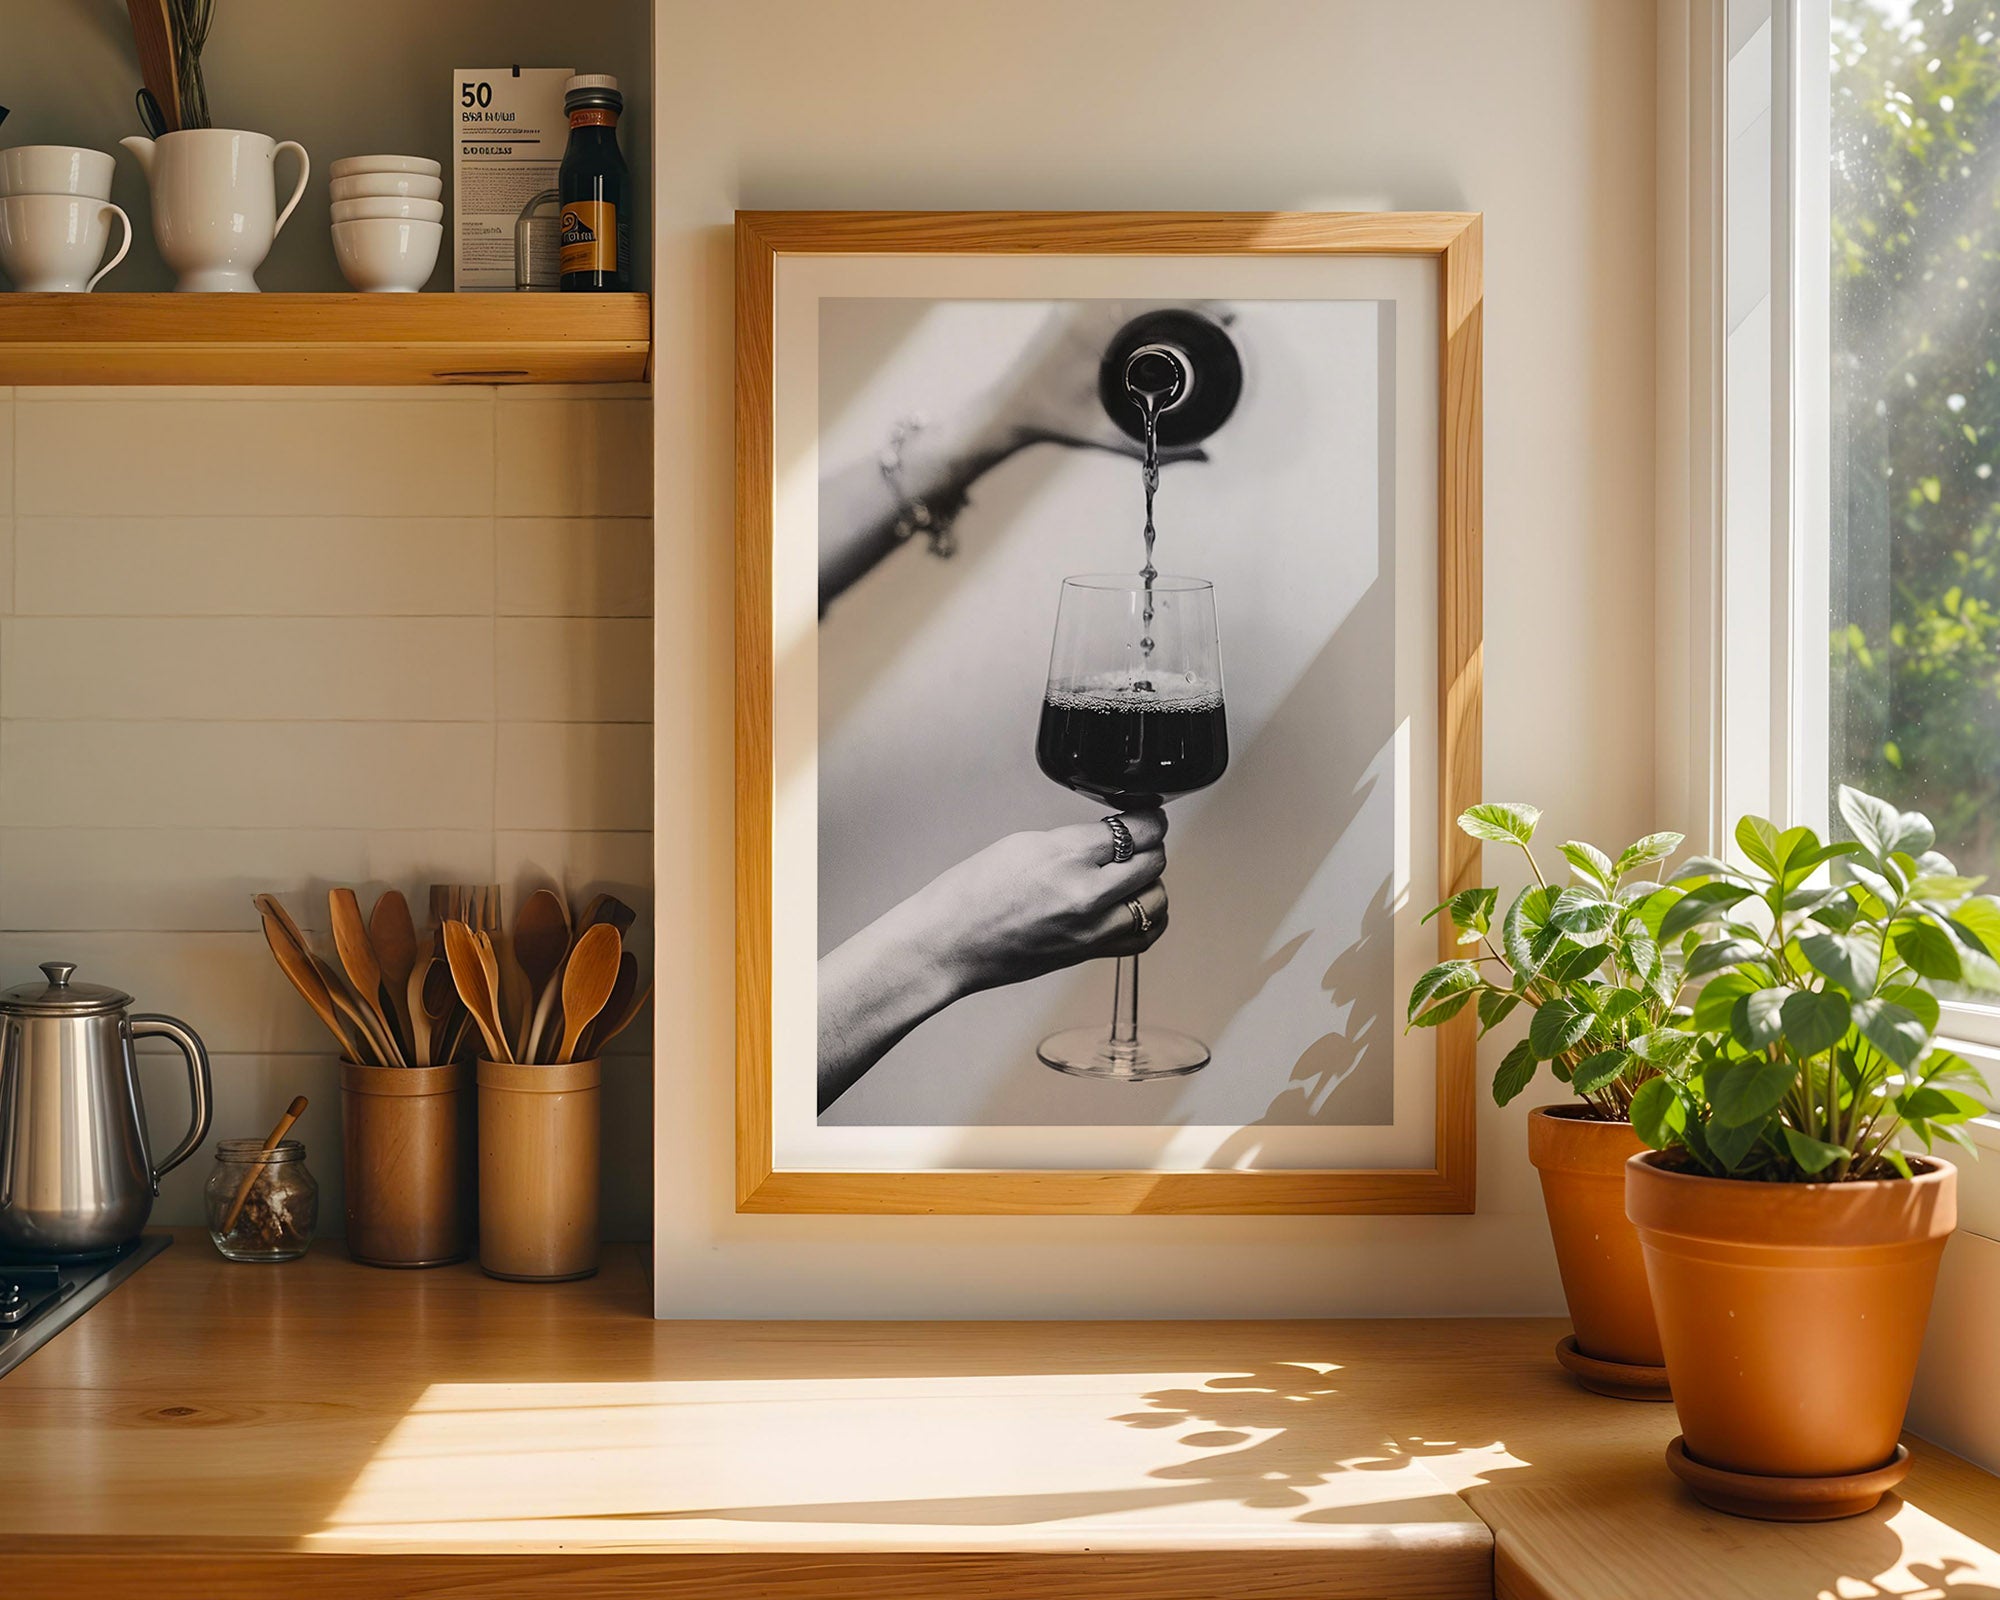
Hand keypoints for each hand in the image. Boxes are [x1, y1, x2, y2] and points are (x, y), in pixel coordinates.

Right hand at [816, 810, 1168, 1108]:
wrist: (947, 944)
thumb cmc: (970, 895)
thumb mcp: (1023, 843)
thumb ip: (1075, 840)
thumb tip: (1111, 839)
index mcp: (1065, 856)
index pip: (1135, 831)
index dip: (1149, 819)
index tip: (1148, 816)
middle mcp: (1086, 894)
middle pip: (1152, 863)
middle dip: (1151, 845)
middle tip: (1141, 839)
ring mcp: (1091, 929)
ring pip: (1156, 900)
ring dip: (1152, 882)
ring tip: (1135, 874)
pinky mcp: (1088, 954)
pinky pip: (1142, 936)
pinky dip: (1148, 918)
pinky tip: (1135, 907)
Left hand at [977, 302, 1218, 462]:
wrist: (1005, 408)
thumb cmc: (1051, 420)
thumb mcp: (1106, 434)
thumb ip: (1156, 449)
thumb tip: (1203, 456)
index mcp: (1099, 328)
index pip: (1163, 305)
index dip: (1202, 307)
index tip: (1228, 316)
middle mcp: (1087, 306)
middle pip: (1156, 292)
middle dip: (1192, 304)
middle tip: (1220, 321)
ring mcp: (1077, 302)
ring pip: (1137, 291)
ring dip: (1168, 301)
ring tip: (1199, 319)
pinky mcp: (1071, 305)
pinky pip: (1117, 296)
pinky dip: (1143, 305)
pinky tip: (1162, 317)